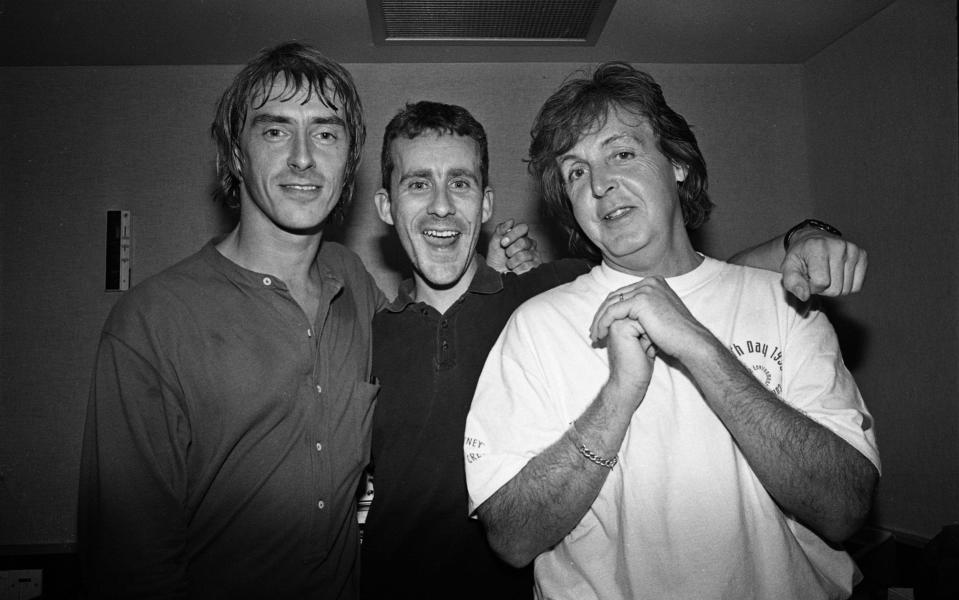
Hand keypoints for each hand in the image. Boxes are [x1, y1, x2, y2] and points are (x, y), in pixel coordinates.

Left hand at [485, 219, 541, 273]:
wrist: (496, 274)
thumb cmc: (496, 256)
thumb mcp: (495, 241)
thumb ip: (501, 229)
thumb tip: (511, 221)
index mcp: (522, 235)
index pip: (523, 228)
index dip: (512, 235)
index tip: (503, 243)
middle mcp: (530, 243)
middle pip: (523, 242)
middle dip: (510, 250)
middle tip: (506, 255)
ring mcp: (535, 255)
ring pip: (523, 255)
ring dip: (511, 262)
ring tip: (509, 264)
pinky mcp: (536, 267)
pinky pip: (526, 266)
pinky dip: (516, 269)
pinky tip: (515, 270)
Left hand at [590, 277, 712, 362]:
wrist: (690, 342)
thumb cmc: (677, 335)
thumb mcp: (659, 317)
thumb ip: (645, 311)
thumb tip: (629, 316)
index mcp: (654, 283)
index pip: (623, 294)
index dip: (610, 310)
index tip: (602, 326)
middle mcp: (650, 282)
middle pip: (615, 296)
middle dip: (601, 314)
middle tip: (594, 331)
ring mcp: (646, 289)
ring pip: (611, 303)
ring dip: (599, 320)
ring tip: (595, 336)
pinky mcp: (641, 300)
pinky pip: (613, 312)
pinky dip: (603, 323)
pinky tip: (601, 335)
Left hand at [781, 229, 867, 300]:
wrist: (812, 241)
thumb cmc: (800, 258)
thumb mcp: (788, 269)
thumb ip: (792, 283)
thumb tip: (804, 296)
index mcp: (817, 247)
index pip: (821, 282)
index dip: (811, 287)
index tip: (807, 278)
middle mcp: (838, 246)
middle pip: (835, 289)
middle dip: (823, 289)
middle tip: (816, 277)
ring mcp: (853, 250)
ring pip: (847, 290)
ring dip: (834, 288)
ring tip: (826, 275)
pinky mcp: (862, 255)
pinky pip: (857, 286)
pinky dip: (846, 286)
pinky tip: (837, 275)